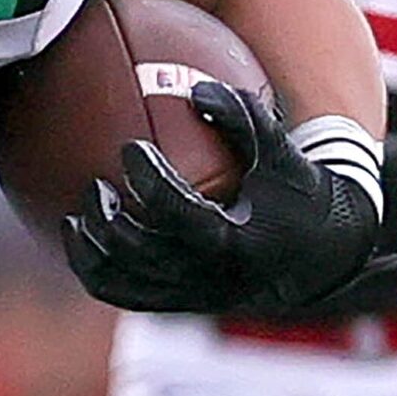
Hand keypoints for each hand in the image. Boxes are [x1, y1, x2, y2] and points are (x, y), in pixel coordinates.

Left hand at [63, 83, 380, 314]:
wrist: (320, 258)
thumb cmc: (296, 196)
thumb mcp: (282, 155)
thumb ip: (245, 119)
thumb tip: (197, 91)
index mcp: (236, 241)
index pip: (179, 211)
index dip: (148, 178)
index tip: (130, 148)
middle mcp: (209, 276)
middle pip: (139, 250)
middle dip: (109, 216)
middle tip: (96, 183)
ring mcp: (189, 296)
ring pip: (121, 281)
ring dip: (90, 247)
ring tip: (77, 213)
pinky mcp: (176, 304)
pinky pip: (120, 295)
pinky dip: (90, 268)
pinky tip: (76, 234)